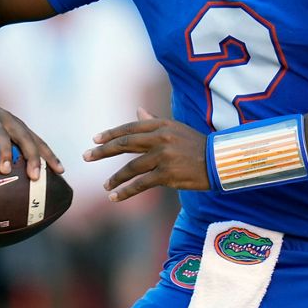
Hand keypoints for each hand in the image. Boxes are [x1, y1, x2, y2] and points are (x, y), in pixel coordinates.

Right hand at [0, 95, 63, 180]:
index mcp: (18, 127)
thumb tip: (14, 181)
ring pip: (1, 134)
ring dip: (5, 152)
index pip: (38, 142)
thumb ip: (9, 151)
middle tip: (35, 176)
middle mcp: (9, 121)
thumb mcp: (1, 133)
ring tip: (5, 169)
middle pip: (24, 138)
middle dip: (32, 157)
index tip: (61, 171)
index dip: (50, 156)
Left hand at [83, 107, 208, 201]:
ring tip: (106, 186)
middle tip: (87, 156)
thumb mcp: (176, 129)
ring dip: (115, 177)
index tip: (95, 139)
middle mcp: (160, 138)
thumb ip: (155, 121)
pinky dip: (126, 192)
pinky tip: (115, 197)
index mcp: (162, 125)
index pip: (130, 127)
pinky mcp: (167, 174)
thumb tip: (138, 110)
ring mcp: (163, 156)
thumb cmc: (198, 145)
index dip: (111, 134)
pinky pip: (141, 184)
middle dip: (103, 151)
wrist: (220, 161)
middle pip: (125, 143)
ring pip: (131, 167)